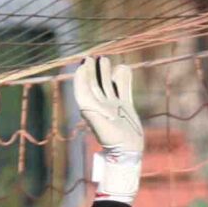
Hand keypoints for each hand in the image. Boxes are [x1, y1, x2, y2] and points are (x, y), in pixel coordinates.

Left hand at [74, 54, 142, 199]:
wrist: (126, 149)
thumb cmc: (109, 135)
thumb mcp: (94, 116)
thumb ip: (87, 99)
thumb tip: (80, 80)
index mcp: (90, 106)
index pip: (83, 86)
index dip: (82, 74)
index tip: (84, 62)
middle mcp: (101, 105)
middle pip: (95, 83)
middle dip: (93, 70)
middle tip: (93, 57)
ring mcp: (114, 105)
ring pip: (108, 84)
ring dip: (106, 72)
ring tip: (105, 59)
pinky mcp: (126, 107)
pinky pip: (124, 89)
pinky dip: (124, 79)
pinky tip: (124, 68)